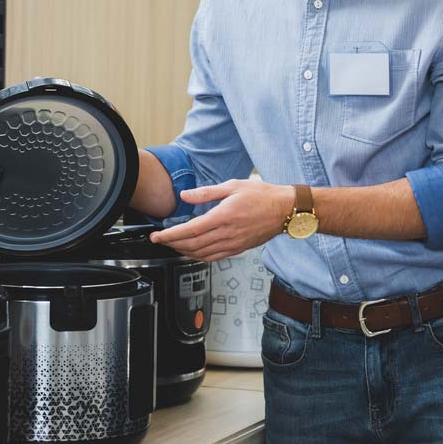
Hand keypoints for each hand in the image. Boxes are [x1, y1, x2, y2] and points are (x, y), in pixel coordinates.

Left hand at [147, 179, 294, 261]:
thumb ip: (206, 192)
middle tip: (160, 241)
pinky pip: (214, 258)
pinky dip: (199, 257)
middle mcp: (226, 234)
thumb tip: (185, 195)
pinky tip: (193, 252)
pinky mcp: (239, 249)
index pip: (190, 230)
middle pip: (192, 245)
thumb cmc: (262, 195)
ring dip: (184, 252)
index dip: (170, 235)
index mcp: (223, 216)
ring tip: (173, 246)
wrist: (285, 210)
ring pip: (201, 254)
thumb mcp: (233, 186)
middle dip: (172, 244)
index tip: (157, 236)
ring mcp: (233, 244)